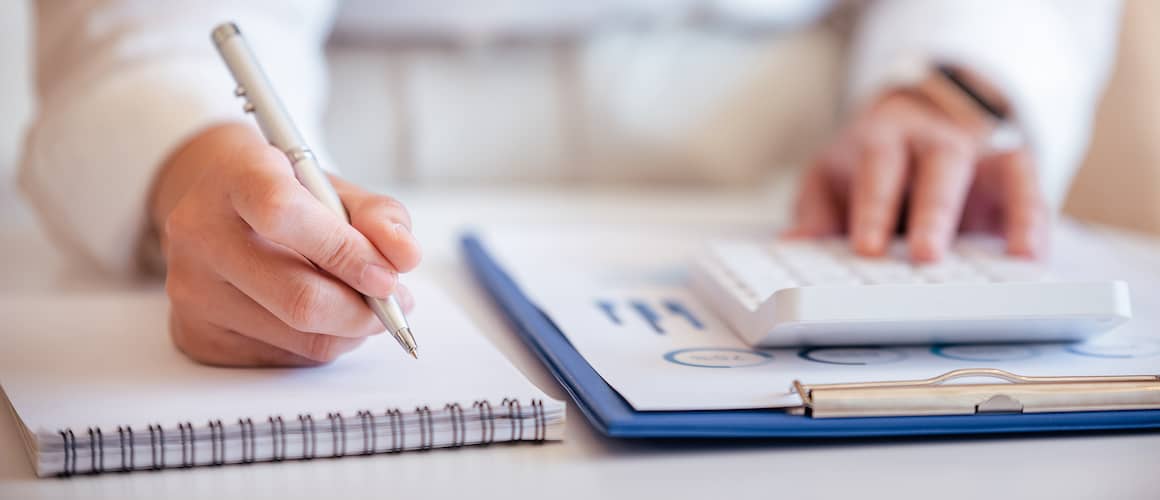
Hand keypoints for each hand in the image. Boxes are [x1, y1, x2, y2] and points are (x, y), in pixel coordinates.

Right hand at [150, 123, 421, 366]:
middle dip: (365, 310)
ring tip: (361, 304)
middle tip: (395, 303)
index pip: (283, 214)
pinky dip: (321, 342)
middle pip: (298, 297)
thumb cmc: (286, 195)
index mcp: (234, 179)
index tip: (387, 275)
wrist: (217, 208)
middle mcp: (200, 234)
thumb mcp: (335, 188)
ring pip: (301, 337)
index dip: (345, 252)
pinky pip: (285, 359)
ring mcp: (192, 290)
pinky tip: (320, 317)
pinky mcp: (196, 335)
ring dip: (350, 330)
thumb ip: (379, 216)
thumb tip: (405, 257)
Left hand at [787, 91, 1047, 260]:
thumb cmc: (865, 164)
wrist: (911, 120)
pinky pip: (1032, 188)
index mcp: (883, 140)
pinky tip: (1034, 255)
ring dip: (1008, 213)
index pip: (878, 169)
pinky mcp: (1011, 171)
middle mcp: (934, 140)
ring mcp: (978, 154)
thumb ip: (815, 212)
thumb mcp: (828, 179)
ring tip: (1016, 257)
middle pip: (938, 167)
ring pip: (998, 171)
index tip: (868, 249)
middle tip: (928, 256)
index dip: (874, 208)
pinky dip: (1036, 220)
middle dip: (935, 212)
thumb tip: (793, 244)